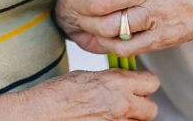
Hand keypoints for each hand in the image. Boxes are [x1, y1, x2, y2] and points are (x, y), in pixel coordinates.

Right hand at [16, 69, 159, 119]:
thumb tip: (123, 81)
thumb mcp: (86, 76)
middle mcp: (121, 104)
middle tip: (127, 104)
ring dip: (129, 119)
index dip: (144, 84)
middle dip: (141, 106)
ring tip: (110, 114)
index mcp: (116, 83)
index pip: (152, 82)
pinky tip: (101, 120)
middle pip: (151, 109)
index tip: (139, 86)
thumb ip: (110, 79)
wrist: (40, 114)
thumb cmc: (56, 95)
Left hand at [55, 0, 192, 56]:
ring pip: (109, 27)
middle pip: (101, 2)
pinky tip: (101, 36)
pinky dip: (106, 44)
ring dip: (90, 25)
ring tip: (86, 19)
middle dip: (80, 4)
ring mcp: (158, 15)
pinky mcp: (162, 37)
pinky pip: (125, 46)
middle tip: (77, 2)